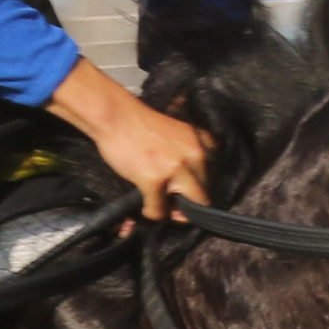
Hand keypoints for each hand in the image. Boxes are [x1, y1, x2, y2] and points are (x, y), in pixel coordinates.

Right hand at [50, 57, 211, 221]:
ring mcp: (175, 168)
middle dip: (188, 203)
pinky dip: (152, 212)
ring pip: (185, 205)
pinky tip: (145, 207)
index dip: (198, 189)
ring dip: (172, 210)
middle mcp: (194, 155)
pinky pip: (158, 210)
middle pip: (202, 195)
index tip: (186, 193)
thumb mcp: (177, 134)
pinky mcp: (155, 180)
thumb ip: (186, 155)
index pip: (212, 177)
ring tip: (159, 204)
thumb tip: (186, 187)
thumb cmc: (140, 124)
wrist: (115, 116)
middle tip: (173, 204)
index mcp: (202, 143)